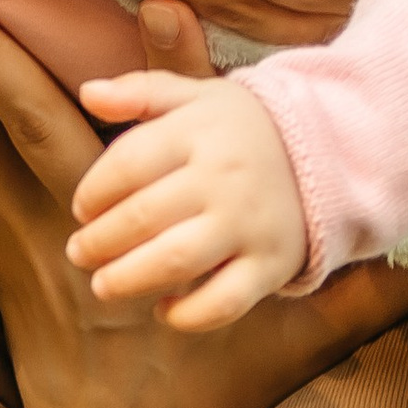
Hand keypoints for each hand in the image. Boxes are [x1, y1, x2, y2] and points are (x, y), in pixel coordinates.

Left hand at [68, 73, 307, 332]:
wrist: (328, 155)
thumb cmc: (242, 129)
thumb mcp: (196, 97)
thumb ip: (140, 92)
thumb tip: (87, 91)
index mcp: (200, 132)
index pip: (128, 164)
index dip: (94, 192)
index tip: (82, 209)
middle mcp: (224, 178)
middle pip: (144, 216)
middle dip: (99, 241)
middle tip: (79, 253)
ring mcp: (250, 224)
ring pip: (176, 260)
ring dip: (128, 278)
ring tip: (103, 285)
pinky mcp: (271, 265)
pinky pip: (224, 302)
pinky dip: (188, 315)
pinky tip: (163, 310)